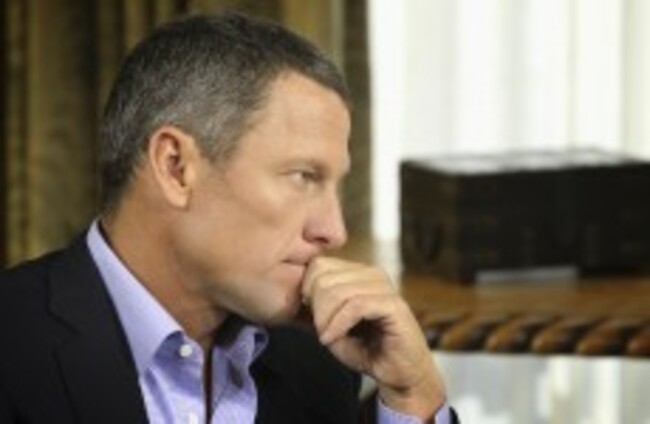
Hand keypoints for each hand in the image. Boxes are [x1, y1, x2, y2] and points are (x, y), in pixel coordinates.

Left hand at [301, 257, 446, 418]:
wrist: (399, 374)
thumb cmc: (366, 350)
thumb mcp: (332, 326)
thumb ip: (317, 307)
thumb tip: (301, 292)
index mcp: (358, 273)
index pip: (320, 264)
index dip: (306, 288)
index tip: (307, 313)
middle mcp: (372, 274)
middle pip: (325, 276)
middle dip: (315, 307)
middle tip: (320, 331)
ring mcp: (385, 287)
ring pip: (338, 291)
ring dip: (325, 319)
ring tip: (327, 337)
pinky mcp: (393, 304)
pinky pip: (355, 305)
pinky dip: (337, 324)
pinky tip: (332, 339)